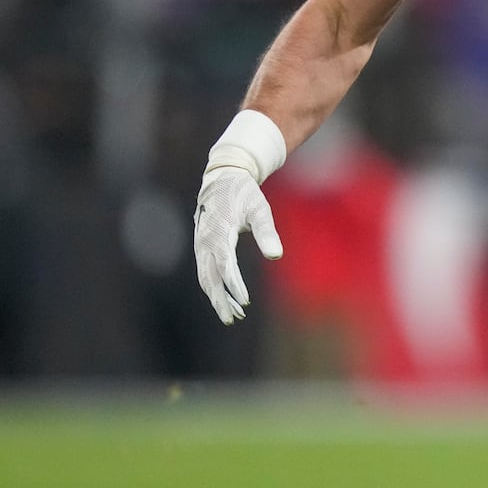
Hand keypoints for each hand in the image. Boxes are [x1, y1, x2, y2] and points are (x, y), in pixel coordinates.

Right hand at [193, 165, 282, 323]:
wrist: (223, 178)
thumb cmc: (245, 194)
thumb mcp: (260, 209)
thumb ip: (267, 232)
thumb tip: (276, 255)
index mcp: (218, 232)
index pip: (224, 265)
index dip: (233, 284)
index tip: (244, 301)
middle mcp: (204, 241)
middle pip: (209, 277)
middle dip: (220, 300)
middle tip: (234, 319)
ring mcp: (200, 245)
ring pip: (205, 277)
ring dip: (216, 297)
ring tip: (232, 315)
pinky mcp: (201, 247)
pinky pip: (205, 271)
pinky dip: (213, 286)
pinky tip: (224, 299)